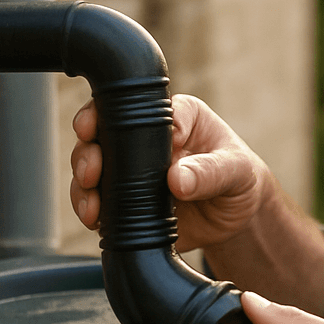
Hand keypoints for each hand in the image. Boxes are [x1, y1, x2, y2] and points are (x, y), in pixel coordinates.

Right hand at [70, 94, 271, 250]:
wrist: (237, 217)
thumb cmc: (240, 180)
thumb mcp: (237, 172)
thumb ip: (211, 172)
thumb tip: (177, 179)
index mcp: (177, 116)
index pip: (142, 106)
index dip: (115, 114)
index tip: (106, 131)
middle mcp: (146, 137)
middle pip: (103, 131)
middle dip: (88, 148)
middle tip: (91, 170)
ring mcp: (132, 168)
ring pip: (93, 165)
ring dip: (83, 181)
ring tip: (90, 200)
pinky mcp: (126, 199)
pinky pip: (98, 199)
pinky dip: (90, 207)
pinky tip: (93, 217)